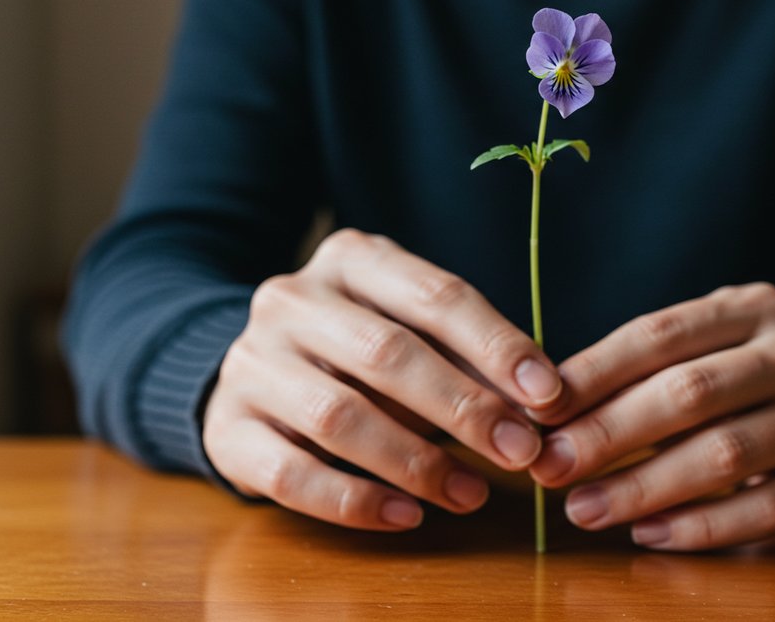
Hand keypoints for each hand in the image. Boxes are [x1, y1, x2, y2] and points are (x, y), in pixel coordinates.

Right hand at [203, 229, 561, 530]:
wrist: (254, 374)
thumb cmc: (358, 351)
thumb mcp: (412, 333)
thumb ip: (468, 360)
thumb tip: (539, 405)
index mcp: (351, 259)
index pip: (435, 296)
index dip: (497, 346)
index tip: (548, 394)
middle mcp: (292, 301)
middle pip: (387, 353)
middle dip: (464, 408)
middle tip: (520, 452)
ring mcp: (250, 363)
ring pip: (339, 416)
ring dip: (417, 462)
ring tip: (471, 493)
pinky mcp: (226, 430)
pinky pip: (293, 474)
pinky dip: (356, 501)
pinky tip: (407, 515)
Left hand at [527, 283, 774, 550]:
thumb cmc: (743, 383)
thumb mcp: (702, 353)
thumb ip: (637, 373)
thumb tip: (545, 412)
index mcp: (752, 307)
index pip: (659, 335)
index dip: (593, 374)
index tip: (538, 411)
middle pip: (691, 392)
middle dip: (609, 433)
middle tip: (550, 466)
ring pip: (726, 453)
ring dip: (644, 486)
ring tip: (585, 508)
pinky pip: (766, 510)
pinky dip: (701, 526)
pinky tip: (649, 533)